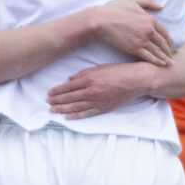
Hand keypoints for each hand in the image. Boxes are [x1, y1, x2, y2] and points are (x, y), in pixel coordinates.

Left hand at [48, 62, 164, 120]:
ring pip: (76, 107)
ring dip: (63, 109)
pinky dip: (76, 116)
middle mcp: (91, 91)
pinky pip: (87, 113)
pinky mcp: (104, 108)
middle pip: (69, 98)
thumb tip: (70, 80)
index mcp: (89, 79)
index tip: (49, 93)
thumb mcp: (100, 67)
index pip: (68, 87)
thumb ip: (83, 74)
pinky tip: (68, 117)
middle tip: (48, 103)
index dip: (57, 91)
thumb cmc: (119, 71)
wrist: (136, 80)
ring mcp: (97, 101)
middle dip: (57, 101)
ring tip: (53, 111)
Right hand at [87, 0, 175, 65]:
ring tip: (170, 63)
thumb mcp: (133, 0)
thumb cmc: (115, 9)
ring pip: (157, 51)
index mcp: (150, 19)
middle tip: (172, 55)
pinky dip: (156, 61)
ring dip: (165, 58)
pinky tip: (161, 64)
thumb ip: (149, 2)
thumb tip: (162, 6)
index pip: (164, 31)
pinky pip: (149, 57)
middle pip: (163, 42)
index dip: (169, 39)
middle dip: (169, 50)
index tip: (171, 44)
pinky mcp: (134, 49)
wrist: (101, 21)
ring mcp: (142, 40)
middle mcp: (149, 30)